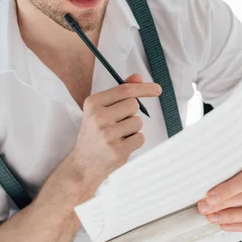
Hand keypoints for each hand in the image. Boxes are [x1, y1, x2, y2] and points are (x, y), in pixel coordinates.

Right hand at [69, 74, 161, 197]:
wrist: (83, 163)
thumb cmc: (95, 132)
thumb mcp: (101, 109)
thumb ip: (119, 92)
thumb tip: (138, 77)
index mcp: (93, 103)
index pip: (125, 90)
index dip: (144, 88)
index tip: (157, 88)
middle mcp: (98, 117)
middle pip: (134, 105)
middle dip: (132, 113)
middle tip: (118, 123)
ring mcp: (107, 135)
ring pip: (138, 122)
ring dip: (133, 128)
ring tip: (118, 135)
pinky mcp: (116, 150)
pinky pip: (140, 138)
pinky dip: (135, 141)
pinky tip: (121, 145)